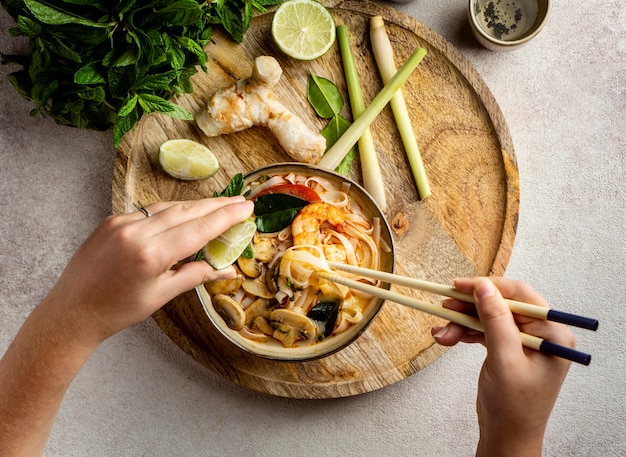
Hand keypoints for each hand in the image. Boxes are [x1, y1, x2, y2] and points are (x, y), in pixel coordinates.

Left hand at [41, 196, 253, 346]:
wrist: (71, 312)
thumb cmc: (117, 311)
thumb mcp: (161, 296)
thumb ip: (196, 275)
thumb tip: (229, 270)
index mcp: (151, 255)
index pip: (199, 228)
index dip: (226, 216)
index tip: (246, 207)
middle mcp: (136, 232)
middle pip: (186, 211)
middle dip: (216, 205)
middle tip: (240, 201)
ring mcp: (121, 223)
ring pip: (168, 208)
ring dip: (196, 206)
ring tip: (219, 205)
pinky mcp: (110, 221)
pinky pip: (149, 211)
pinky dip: (171, 211)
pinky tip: (185, 214)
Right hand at [431, 277, 574, 456]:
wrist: (507, 437)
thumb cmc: (514, 408)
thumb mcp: (504, 360)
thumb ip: (495, 320)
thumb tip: (484, 287)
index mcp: (551, 332)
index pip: (520, 295)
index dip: (489, 287)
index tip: (461, 286)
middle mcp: (540, 333)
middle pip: (500, 305)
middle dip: (470, 308)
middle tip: (445, 307)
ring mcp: (523, 341)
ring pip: (487, 317)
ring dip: (462, 322)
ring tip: (442, 333)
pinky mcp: (507, 348)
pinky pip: (483, 330)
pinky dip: (465, 332)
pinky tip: (449, 337)